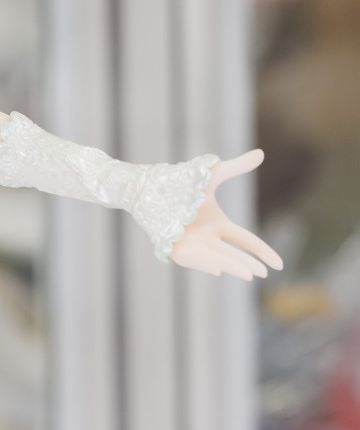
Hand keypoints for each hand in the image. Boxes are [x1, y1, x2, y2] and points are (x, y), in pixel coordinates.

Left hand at [169, 149, 281, 278]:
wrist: (151, 187)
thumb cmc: (181, 182)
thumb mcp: (213, 175)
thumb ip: (236, 167)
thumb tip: (261, 154)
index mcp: (219, 225)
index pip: (246, 241)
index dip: (262, 252)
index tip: (278, 265)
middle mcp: (208, 239)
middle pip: (234, 255)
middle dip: (249, 264)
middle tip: (265, 274)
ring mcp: (193, 246)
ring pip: (218, 260)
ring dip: (233, 267)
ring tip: (250, 275)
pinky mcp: (178, 251)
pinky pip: (195, 261)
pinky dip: (207, 264)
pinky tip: (219, 270)